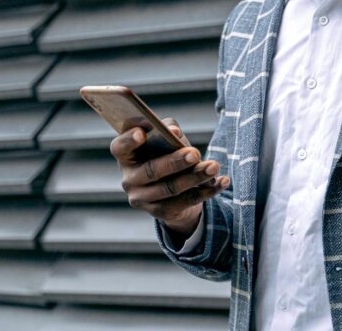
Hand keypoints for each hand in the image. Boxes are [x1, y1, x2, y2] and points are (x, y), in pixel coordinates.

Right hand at [110, 117, 229, 241]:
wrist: (172, 185)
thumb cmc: (166, 152)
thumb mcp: (165, 138)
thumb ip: (167, 129)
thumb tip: (172, 131)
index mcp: (126, 155)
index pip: (119, 147)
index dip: (128, 140)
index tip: (142, 133)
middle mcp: (129, 179)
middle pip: (151, 171)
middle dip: (174, 162)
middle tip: (194, 153)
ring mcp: (143, 198)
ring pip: (171, 189)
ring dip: (195, 177)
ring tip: (213, 166)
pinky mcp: (160, 212)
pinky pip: (185, 202)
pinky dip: (206, 191)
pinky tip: (222, 181)